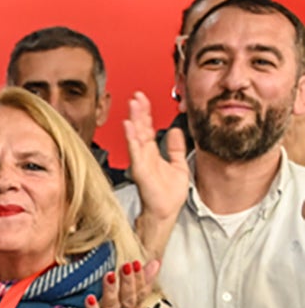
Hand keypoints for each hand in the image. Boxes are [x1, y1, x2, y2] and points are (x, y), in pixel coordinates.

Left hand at [78, 259, 156, 307]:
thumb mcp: (130, 307)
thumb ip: (139, 285)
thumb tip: (154, 263)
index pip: (140, 292)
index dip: (140, 278)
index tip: (140, 262)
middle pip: (129, 299)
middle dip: (129, 282)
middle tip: (128, 265)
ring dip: (112, 291)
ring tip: (109, 275)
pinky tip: (90, 299)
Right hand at [124, 92, 188, 259]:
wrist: (165, 212)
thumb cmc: (168, 194)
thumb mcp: (177, 165)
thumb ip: (175, 148)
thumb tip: (176, 132)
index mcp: (152, 153)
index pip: (147, 128)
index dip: (146, 113)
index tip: (144, 99)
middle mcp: (144, 156)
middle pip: (140, 128)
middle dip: (138, 111)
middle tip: (137, 95)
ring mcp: (141, 162)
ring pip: (136, 136)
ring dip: (134, 119)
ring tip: (133, 104)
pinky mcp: (140, 170)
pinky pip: (136, 151)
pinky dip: (132, 138)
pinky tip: (129, 126)